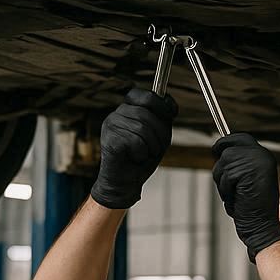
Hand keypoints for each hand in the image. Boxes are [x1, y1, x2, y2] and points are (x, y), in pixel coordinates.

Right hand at [90, 89, 177, 208]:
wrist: (126, 183)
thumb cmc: (143, 158)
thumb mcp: (159, 134)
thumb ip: (163, 117)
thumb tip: (169, 103)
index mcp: (127, 110)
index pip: (145, 95)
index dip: (160, 104)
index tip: (170, 115)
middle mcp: (116, 114)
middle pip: (147, 112)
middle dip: (160, 132)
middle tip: (158, 147)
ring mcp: (110, 126)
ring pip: (142, 128)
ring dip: (152, 145)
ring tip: (145, 154)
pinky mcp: (109, 140)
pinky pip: (136, 142)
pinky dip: (142, 154)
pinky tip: (135, 158)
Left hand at [212, 133, 279, 262]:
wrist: (262, 226)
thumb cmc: (253, 209)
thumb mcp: (247, 180)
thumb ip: (239, 164)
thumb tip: (220, 151)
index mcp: (264, 157)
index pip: (239, 138)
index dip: (225, 143)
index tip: (216, 149)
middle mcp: (262, 156)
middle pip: (228, 147)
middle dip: (222, 166)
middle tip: (229, 185)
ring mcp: (256, 162)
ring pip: (223, 162)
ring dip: (223, 182)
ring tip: (237, 194)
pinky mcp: (248, 171)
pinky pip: (225, 176)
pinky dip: (226, 190)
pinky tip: (238, 198)